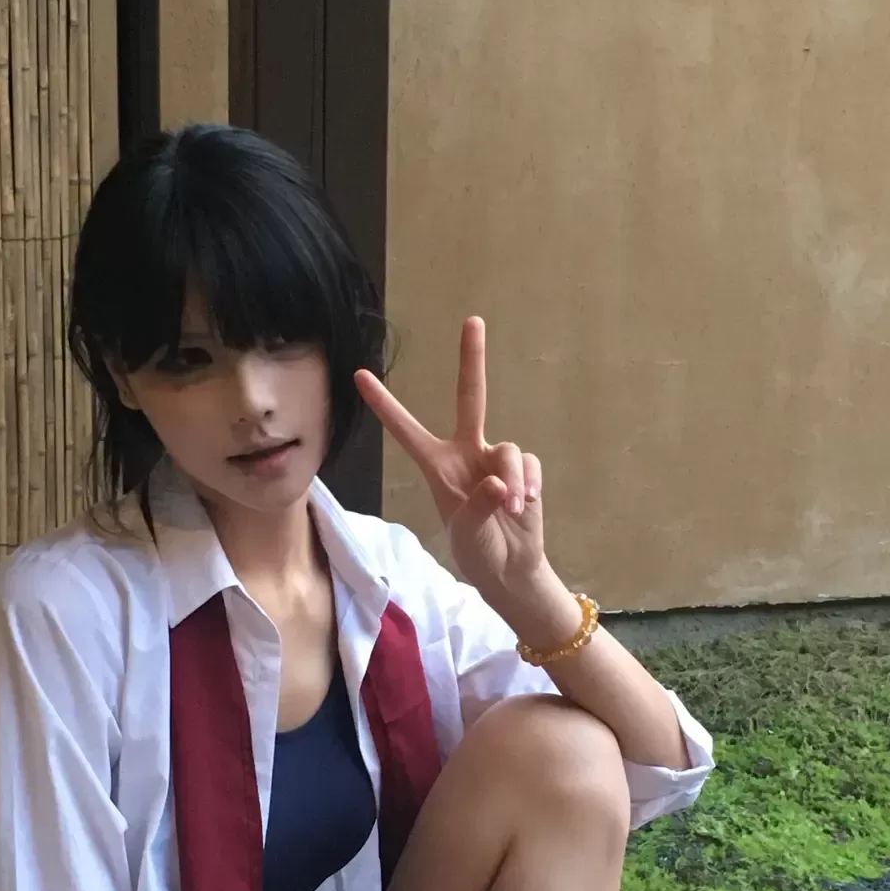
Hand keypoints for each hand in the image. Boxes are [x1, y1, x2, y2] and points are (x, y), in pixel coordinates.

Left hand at [356, 317, 549, 602]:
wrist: (510, 569)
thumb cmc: (476, 550)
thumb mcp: (466, 533)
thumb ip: (479, 505)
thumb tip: (500, 481)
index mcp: (437, 465)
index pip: (406, 430)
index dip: (384, 404)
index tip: (360, 376)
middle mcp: (466, 453)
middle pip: (469, 397)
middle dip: (472, 359)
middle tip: (473, 321)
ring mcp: (497, 459)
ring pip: (507, 450)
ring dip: (513, 481)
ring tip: (512, 510)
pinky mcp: (525, 471)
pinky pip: (528, 466)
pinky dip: (529, 486)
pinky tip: (526, 506)